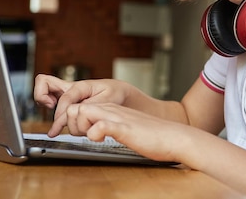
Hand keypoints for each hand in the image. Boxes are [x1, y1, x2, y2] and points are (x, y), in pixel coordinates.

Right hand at [33, 74, 131, 136]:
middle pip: (43, 82)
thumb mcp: (108, 98)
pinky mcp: (68, 103)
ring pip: (45, 91)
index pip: (64, 99)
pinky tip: (59, 123)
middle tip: (49, 108)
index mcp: (80, 86)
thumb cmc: (115, 93)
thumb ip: (92, 104)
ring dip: (45, 105)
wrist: (120, 94)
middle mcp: (70, 88)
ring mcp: (67, 94)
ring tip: (56, 120)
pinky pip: (52, 102)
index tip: (59, 126)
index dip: (61, 114)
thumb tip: (79, 110)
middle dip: (41, 97)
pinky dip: (51, 111)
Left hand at [65, 102, 192, 162]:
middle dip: (71, 124)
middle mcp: (111, 110)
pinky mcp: (124, 128)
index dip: (73, 121)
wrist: (174, 136)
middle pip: (75, 107)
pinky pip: (101, 126)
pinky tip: (100, 140)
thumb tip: (95, 131)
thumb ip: (110, 125)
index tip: (78, 133)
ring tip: (91, 138)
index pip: (79, 106)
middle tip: (81, 137)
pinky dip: (94, 133)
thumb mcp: (125, 127)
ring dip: (80, 127)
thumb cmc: (152, 136)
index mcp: (111, 109)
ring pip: (83, 112)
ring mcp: (117, 117)